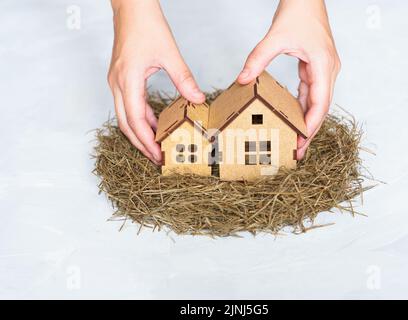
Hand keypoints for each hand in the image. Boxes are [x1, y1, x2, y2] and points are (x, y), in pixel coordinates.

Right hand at [108, 0, 204, 163]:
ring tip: (156, 146)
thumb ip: (184, 79)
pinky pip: (128, 106)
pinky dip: (141, 118)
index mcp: (128, 80)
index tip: (159, 155)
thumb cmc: (145, 25)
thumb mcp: (169, 54)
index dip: (147, 142)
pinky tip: (155, 124)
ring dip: (140, 133)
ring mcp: (116, 82)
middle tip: (157, 159)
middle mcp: (117, 84)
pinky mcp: (120, 78)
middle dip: (141, 144)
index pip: (136, 121)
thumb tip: (197, 100)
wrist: (131, 7)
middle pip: (126, 125)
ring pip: (125, 117)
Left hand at [237, 0, 339, 158]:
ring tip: (295, 141)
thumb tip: (242, 80)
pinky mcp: (317, 67)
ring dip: (307, 121)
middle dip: (310, 131)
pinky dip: (303, 107)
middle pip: (321, 108)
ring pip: (317, 103)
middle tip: (298, 152)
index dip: (310, 125)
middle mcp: (329, 71)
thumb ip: (257, 60)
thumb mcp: (275, 37)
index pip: (320, 103)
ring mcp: (324, 70)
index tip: (301, 141)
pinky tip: (292, 118)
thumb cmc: (299, 12)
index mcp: (324, 66)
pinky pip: (311, 93)